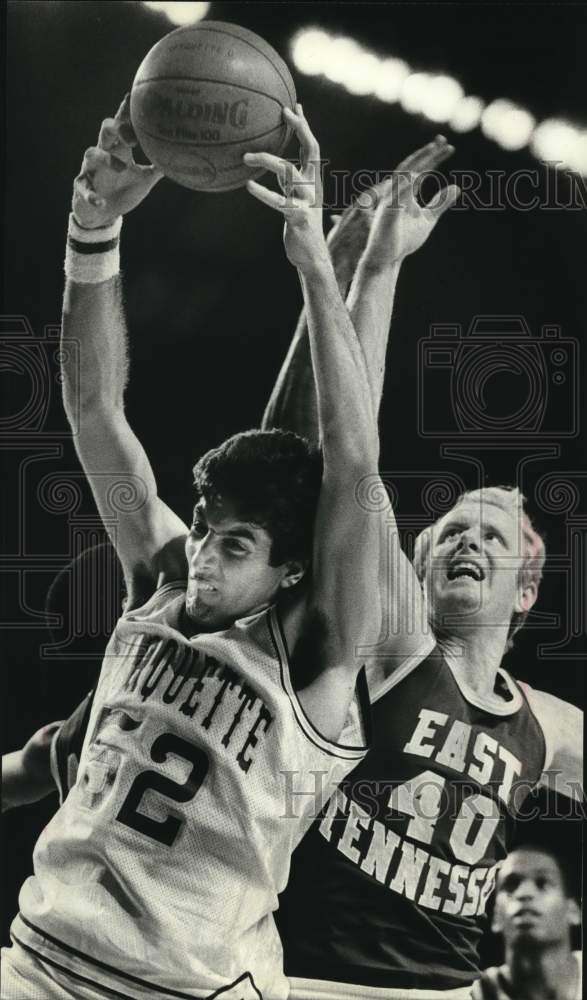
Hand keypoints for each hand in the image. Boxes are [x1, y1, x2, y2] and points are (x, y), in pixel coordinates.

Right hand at [72, 95, 162, 228]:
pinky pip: (83, 188)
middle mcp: (103, 154)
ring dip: (106, 158)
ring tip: (122, 168)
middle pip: (105, 130)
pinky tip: (100, 202)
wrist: (103, 214)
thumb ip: (158, 168)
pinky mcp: (82, 188)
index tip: (133, 98)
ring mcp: (91, 170)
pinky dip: (91, 194)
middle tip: (132, 138)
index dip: (126, 111)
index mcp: (119, 150)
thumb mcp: (144, 180)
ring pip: (91, 153)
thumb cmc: (124, 191)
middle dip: (117, 128)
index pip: (122, 125)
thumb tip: (181, 158)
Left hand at [243, 105, 326, 273]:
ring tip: (246, 157)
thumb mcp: (295, 195)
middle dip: (300, 128)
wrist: (311, 254)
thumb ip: (289, 176)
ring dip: (267, 160)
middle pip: (311, 149)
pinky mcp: (298, 217)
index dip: (303, 125)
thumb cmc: (299, 222)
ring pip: (289, 171)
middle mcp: (313, 186)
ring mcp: (307, 201)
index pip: (312, 146)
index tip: (293, 105)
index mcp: (313, 179)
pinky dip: (263, 193)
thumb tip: (271, 158)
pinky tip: (249, 186)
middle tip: (283, 112)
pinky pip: (278, 202)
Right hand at [327, 137, 457, 272]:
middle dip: (426, 153)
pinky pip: (394, 198)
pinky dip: (404, 187)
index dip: (434, 157)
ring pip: (402, 178)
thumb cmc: (403, 240)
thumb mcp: (427, 220)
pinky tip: (416, 177)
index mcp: (405, 192)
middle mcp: (396, 192)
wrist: (385, 260)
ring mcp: (389, 202)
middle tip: (442, 141)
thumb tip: (457, 187)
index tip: (449, 147)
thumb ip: (440, 203)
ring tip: (432, 152)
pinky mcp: (385, 215)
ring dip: (417, 164)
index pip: (421, 169)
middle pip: (412, 167)